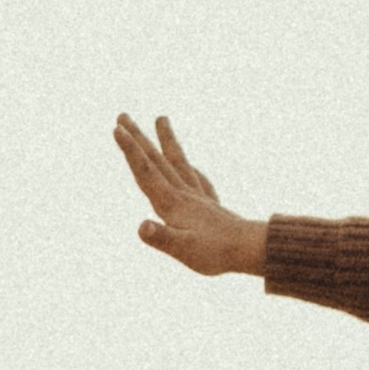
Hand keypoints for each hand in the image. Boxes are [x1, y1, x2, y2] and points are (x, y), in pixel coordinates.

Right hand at [115, 114, 268, 277]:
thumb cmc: (217, 253)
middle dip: (138, 139)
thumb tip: (142, 226)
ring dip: (166, 140)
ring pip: (178, 162)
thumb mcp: (184, 250)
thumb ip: (162, 237)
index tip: (116, 128)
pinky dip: (189, 167)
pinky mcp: (209, 206)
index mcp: (173, 202)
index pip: (146, 172)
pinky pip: (197, 179)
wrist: (252, 250)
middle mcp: (184, 194)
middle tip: (123, 115)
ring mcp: (198, 198)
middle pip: (157, 160)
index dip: (130, 151)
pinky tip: (190, 166)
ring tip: (161, 118)